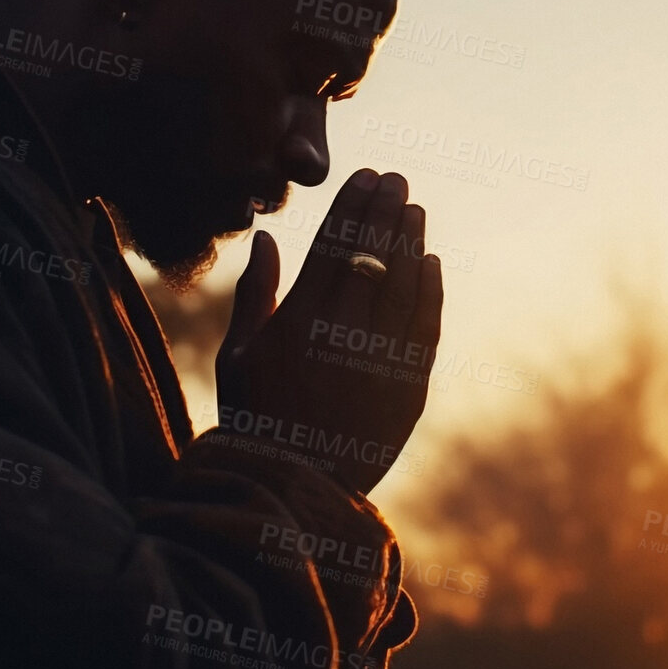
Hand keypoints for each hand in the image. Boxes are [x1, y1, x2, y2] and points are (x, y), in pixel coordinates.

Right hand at [215, 169, 441, 494]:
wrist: (291, 492)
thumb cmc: (254, 420)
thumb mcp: (236, 358)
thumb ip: (253, 295)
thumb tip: (264, 238)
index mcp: (297, 323)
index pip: (333, 248)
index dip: (351, 208)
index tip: (364, 177)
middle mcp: (342, 336)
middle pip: (372, 257)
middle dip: (384, 212)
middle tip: (396, 180)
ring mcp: (380, 362)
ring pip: (403, 286)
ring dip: (411, 242)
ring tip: (414, 210)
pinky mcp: (408, 389)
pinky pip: (425, 328)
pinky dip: (430, 291)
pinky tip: (431, 263)